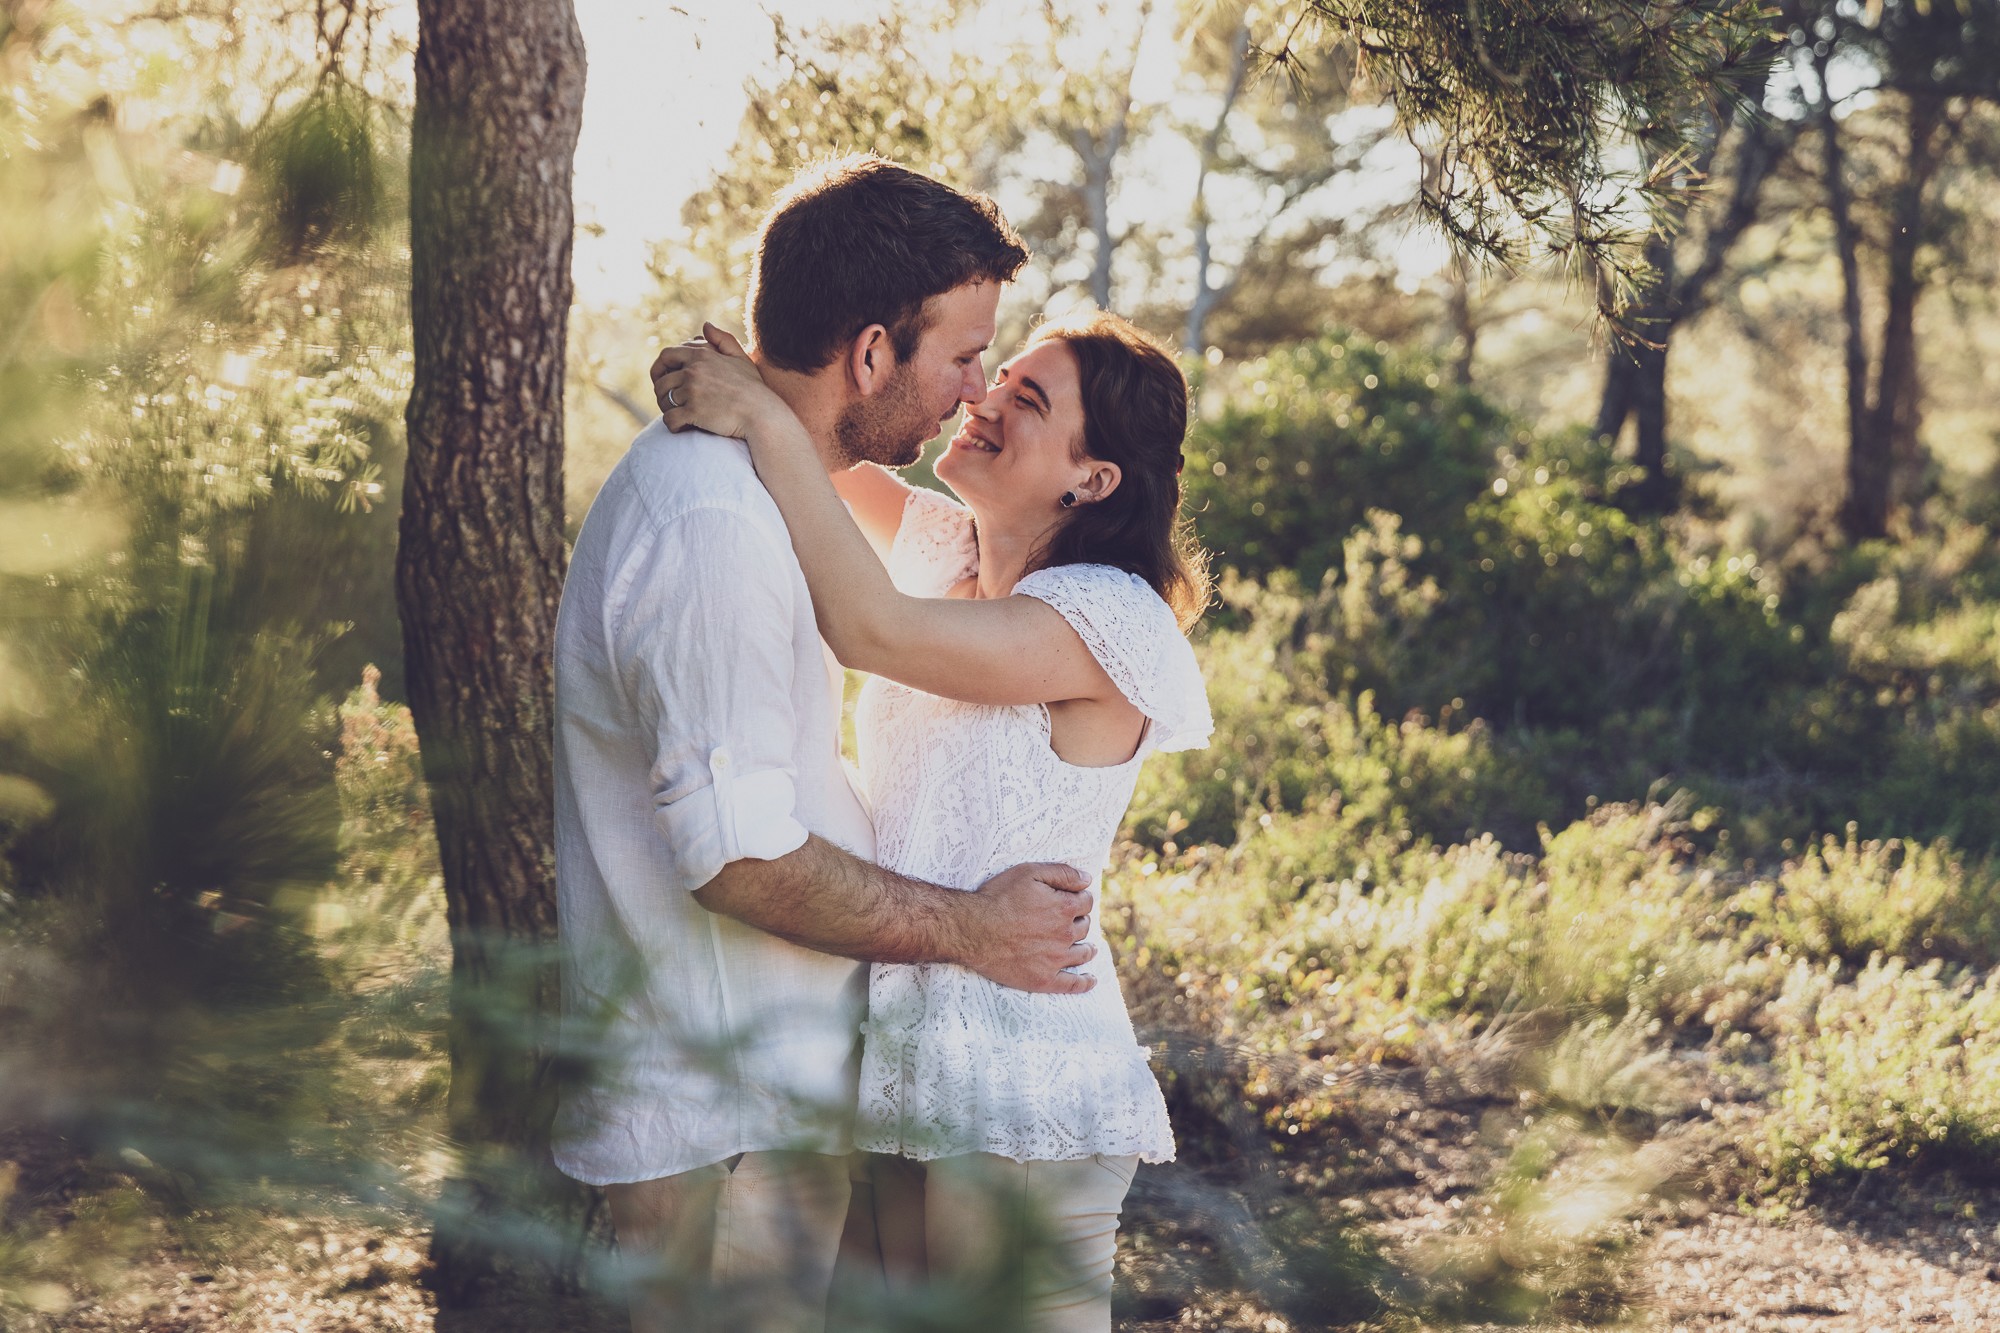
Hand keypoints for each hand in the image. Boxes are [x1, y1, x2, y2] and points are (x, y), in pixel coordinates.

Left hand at [650, 324, 792, 440]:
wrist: (762, 413)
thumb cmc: (754, 388)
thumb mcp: (741, 358)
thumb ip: (723, 339)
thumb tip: (705, 325)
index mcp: (701, 355)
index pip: (666, 355)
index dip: (659, 368)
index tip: (662, 379)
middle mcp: (693, 371)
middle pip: (661, 381)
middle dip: (661, 392)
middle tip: (669, 402)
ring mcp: (692, 391)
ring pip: (664, 401)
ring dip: (667, 410)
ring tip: (678, 416)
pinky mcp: (694, 412)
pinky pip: (670, 419)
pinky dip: (673, 426)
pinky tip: (682, 428)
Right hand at [958, 863, 1096, 994]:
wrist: (972, 930)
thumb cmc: (998, 897)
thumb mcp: (1029, 872)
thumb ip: (1062, 873)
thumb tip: (1088, 879)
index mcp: (1064, 908)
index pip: (1086, 902)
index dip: (1080, 899)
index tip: (1073, 900)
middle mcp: (1065, 935)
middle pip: (1084, 927)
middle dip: (1080, 921)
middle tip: (1071, 921)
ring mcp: (1055, 959)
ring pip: (1082, 953)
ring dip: (1087, 948)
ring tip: (1088, 949)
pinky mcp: (1043, 979)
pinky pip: (1071, 984)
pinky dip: (1084, 982)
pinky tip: (1090, 980)